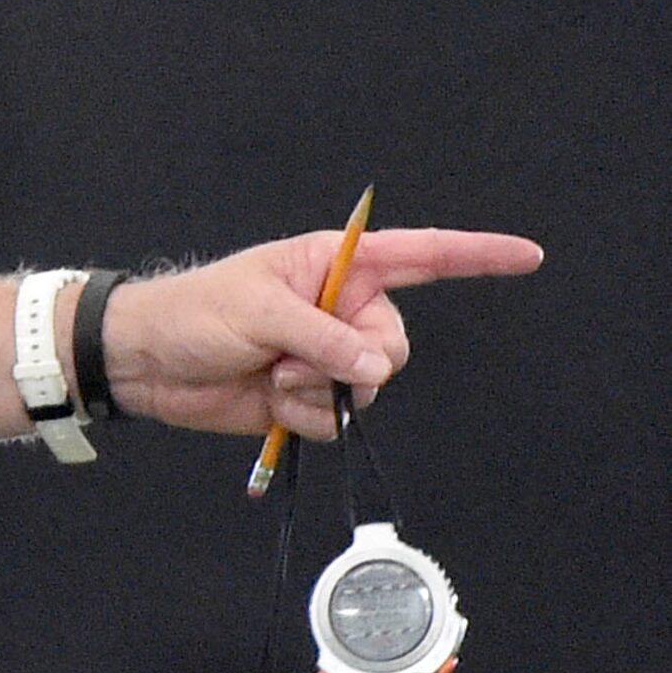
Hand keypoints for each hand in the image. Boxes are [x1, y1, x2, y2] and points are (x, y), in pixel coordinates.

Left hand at [100, 227, 542, 438]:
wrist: (144, 363)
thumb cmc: (193, 314)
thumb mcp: (259, 313)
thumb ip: (324, 336)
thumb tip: (376, 364)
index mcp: (335, 265)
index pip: (420, 254)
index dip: (476, 256)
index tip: (527, 257)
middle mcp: (340, 308)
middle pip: (395, 342)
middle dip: (356, 359)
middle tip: (296, 357)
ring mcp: (326, 355)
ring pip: (370, 386)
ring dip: (319, 389)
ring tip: (270, 372)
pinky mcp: (308, 396)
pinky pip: (337, 418)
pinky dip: (305, 416)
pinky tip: (268, 400)